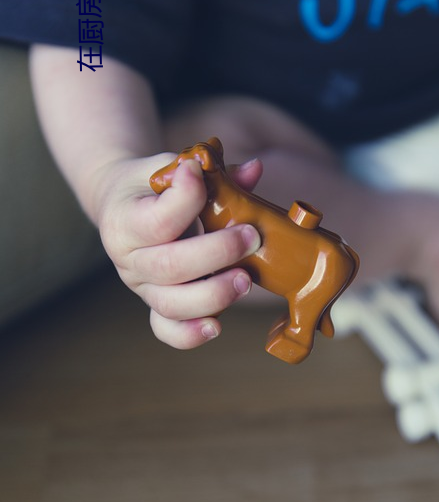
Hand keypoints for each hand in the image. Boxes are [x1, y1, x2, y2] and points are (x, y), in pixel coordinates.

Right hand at [92, 153, 262, 348]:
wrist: (122, 205)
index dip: (185, 199)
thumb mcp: (169, 167)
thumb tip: (253, 170)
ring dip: (214, 294)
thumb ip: (209, 170)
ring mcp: (142, 287)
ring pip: (172, 304)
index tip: (200, 173)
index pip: (156, 221)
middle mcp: (128, 260)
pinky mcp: (156, 305)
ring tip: (246, 279)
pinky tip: (217, 326)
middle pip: (169, 267)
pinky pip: (167, 330)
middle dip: (217, 253)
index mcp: (123, 222)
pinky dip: (191, 334)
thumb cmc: (152, 185)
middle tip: (251, 237)